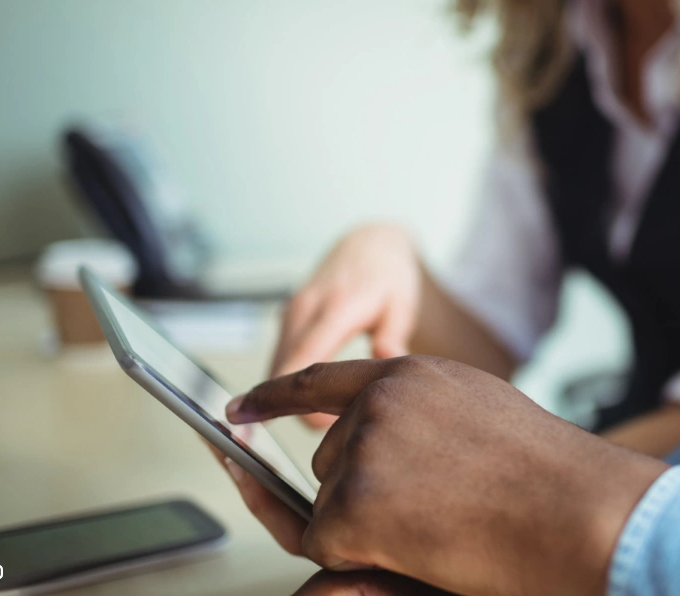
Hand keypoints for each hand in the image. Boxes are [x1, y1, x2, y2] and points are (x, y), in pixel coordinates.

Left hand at [225, 356, 668, 595]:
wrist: (578, 513)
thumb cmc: (551, 478)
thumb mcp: (481, 414)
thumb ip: (423, 414)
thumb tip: (382, 435)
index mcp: (412, 375)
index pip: (323, 379)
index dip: (275, 395)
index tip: (240, 407)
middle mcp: (380, 401)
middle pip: (330, 458)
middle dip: (364, 491)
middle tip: (435, 507)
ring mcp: (364, 447)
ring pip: (330, 502)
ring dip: (372, 524)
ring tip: (445, 519)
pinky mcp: (355, 500)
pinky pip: (327, 541)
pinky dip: (364, 554)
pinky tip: (422, 539)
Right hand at [273, 224, 420, 427]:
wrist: (369, 244)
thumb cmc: (389, 276)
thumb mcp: (403, 303)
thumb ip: (394, 334)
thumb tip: (388, 360)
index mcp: (336, 308)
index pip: (305, 359)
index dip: (298, 397)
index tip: (310, 428)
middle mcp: (305, 309)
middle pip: (282, 369)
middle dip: (295, 405)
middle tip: (331, 435)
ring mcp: (292, 312)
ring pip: (276, 366)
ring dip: (290, 394)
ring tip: (328, 419)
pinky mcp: (287, 318)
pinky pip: (279, 358)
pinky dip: (288, 381)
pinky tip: (315, 399)